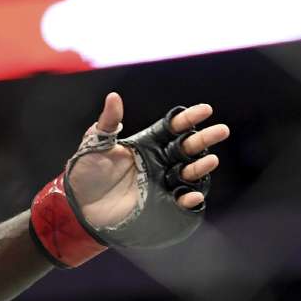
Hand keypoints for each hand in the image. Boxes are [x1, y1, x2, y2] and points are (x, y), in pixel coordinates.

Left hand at [67, 92, 228, 228]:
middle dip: (204, 139)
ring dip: (200, 166)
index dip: (188, 119)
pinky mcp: (159, 202)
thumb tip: (114, 96)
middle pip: (186, 147)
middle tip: (222, 130)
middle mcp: (158, 160)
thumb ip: (108, 122)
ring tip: (211, 160)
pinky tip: (193, 194)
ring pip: (188, 172)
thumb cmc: (85, 170)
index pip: (172, 127)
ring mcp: (160, 181)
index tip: (205, 110)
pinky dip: (189, 198)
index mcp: (146, 142)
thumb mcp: (95, 143)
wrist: (79, 203)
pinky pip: (180, 199)